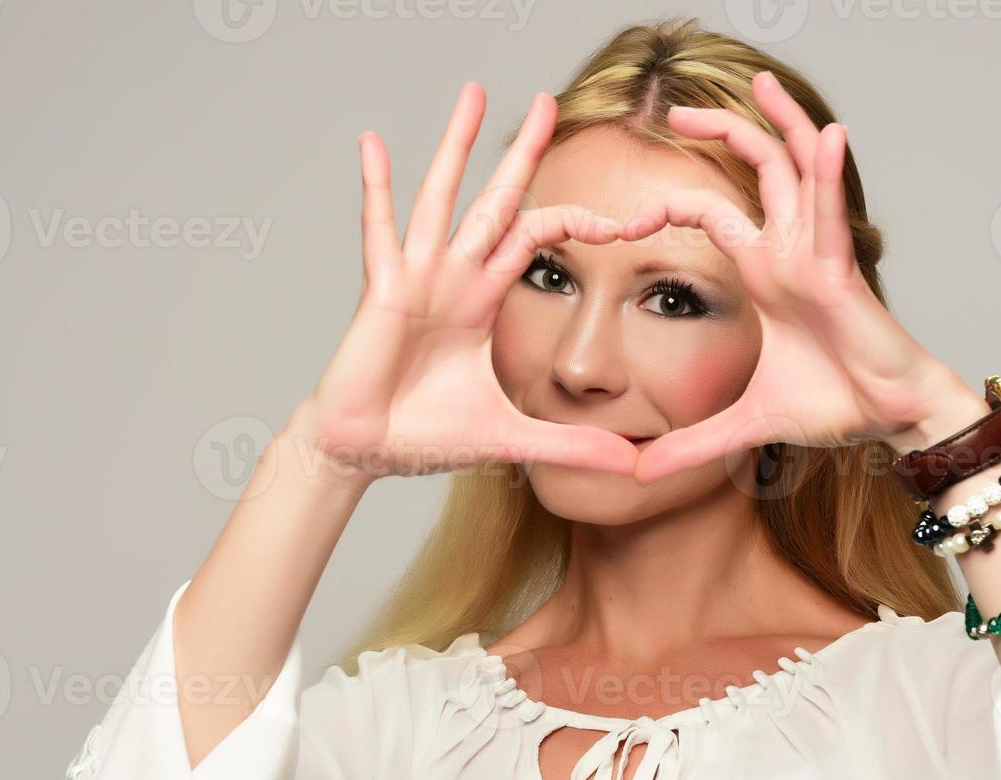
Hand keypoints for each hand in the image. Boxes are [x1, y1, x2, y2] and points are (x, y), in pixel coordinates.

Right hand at [299, 82, 639, 481]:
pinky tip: (373, 141)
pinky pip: (379, 229)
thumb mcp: (513, 437)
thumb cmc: (426, 434)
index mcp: (485, 298)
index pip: (537, 238)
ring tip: (474, 93)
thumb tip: (633, 467)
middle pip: (497, 199)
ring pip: (444, 196)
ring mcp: (418, 276)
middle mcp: (455, 275)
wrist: (367, 451)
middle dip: (521, 152)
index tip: (623, 224)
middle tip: (548, 102)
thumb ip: (572, 446)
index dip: (578, 223)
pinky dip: (375, 185)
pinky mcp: (384, 288)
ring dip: (457, 145)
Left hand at [617, 71, 985, 484]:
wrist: (888, 418)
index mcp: (764, 270)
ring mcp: (815, 252)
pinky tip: (826, 135)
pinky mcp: (841, 270)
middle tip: (675, 109)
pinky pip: (832, 211)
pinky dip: (829, 171)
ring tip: (759, 82)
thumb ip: (693, 444)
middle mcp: (787, 249)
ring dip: (780, 122)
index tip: (620, 222)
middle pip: (755, 167)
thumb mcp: (745, 422)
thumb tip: (641, 474)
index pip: (710, 214)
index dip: (666, 207)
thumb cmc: (833, 404)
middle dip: (720, 131)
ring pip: (797, 168)